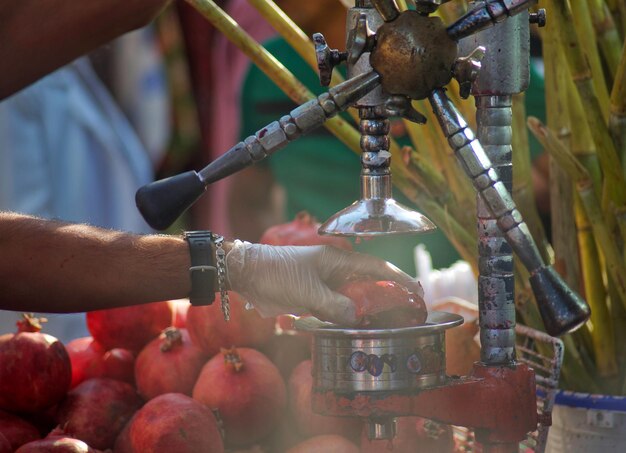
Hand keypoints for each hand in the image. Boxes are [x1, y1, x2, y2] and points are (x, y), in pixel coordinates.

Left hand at [225, 241, 421, 324]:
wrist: (248, 275)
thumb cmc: (278, 274)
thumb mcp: (309, 290)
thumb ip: (335, 305)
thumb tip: (356, 317)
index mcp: (338, 260)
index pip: (375, 267)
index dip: (396, 278)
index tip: (414, 289)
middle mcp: (334, 270)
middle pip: (366, 283)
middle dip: (384, 296)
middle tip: (402, 313)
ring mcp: (323, 283)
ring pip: (351, 297)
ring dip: (363, 308)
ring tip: (382, 323)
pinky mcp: (312, 296)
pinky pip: (335, 306)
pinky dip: (344, 315)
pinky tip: (352, 326)